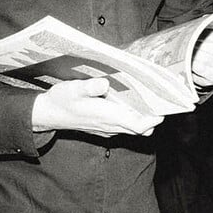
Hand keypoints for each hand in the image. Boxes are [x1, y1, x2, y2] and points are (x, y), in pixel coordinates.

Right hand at [29, 77, 160, 136]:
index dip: (153, 119)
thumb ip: (88, 87)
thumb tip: (104, 83)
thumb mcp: (72, 89)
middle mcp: (110, 126)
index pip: (138, 125)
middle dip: (153, 119)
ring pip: (133, 129)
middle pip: (141, 129)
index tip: (164, 109)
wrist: (48, 114)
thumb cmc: (61, 100)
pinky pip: (124, 128)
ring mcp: (107, 129)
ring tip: (148, 101)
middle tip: (159, 102)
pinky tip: (130, 105)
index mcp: (107, 116)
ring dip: (143, 119)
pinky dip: (132, 120)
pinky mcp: (103, 128)